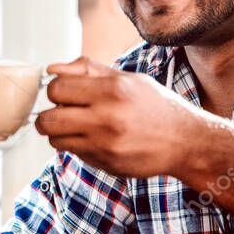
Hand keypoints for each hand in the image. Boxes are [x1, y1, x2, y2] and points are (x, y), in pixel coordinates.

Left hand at [35, 56, 197, 177]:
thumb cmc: (155, 105)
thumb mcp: (127, 79)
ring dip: (58, 133)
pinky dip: (77, 146)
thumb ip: (87, 70)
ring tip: (75, 127)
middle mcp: (107, 117)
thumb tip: (52, 69)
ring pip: (56, 140)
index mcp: (112, 89)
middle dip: (47, 116)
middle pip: (48, 118)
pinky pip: (74, 153)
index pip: (56, 89)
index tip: (64, 94)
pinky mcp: (107, 163)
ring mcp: (106, 144)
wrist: (186, 141)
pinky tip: (94, 140)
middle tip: (59, 113)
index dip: (55, 90)